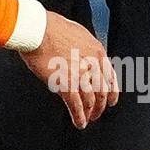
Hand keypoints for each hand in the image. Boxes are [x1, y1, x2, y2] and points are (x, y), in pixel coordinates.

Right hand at [19, 10, 117, 128]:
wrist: (37, 29)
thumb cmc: (50, 26)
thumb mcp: (77, 32)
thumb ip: (84, 46)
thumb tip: (82, 54)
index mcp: (97, 51)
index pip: (110, 77)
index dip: (111, 92)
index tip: (111, 100)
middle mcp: (92, 65)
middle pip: (102, 92)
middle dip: (100, 106)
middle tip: (97, 113)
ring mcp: (80, 75)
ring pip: (91, 101)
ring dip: (90, 113)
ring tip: (87, 119)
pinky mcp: (66, 84)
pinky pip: (76, 106)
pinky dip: (79, 117)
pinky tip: (79, 123)